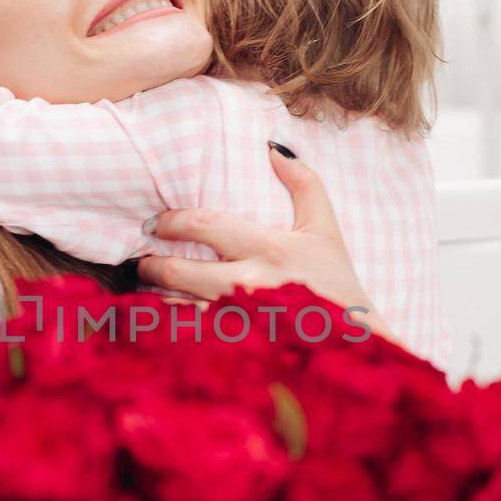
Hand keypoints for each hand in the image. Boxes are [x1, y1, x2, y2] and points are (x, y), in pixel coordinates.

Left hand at [136, 144, 393, 341]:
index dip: (172, 222)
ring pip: (181, 309)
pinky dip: (176, 329)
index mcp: (269, 250)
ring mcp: (242, 324)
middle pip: (182, 273)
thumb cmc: (339, 285)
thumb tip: (274, 148)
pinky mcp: (239, 352)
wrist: (358, 346)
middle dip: (153, 267)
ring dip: (160, 299)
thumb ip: (304, 184)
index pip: (205, 226)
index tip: (157, 224)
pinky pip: (193, 339)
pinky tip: (166, 322)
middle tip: (143, 262)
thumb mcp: (326, 229)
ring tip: (150, 290)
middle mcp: (250, 287)